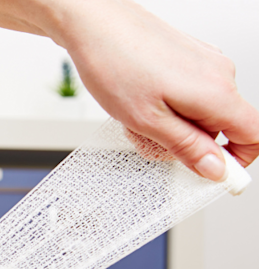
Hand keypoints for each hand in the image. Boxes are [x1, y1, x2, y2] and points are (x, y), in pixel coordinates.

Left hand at [57, 0, 258, 178]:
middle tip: (151, 142)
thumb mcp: (148, 122)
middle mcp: (219, 74)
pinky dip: (167, 107)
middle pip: (222, 127)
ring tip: (138, 118)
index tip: (213, 176)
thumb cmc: (114, 65)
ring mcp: (205, 63)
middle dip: (190, 144)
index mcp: (217, 93)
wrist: (95, 24)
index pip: (254, 136)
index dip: (237, 161)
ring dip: (173, 126)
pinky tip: (139, 101)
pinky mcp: (189, 58)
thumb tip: (216, 169)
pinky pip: (189, 95)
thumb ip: (187, 148)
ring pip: (201, 112)